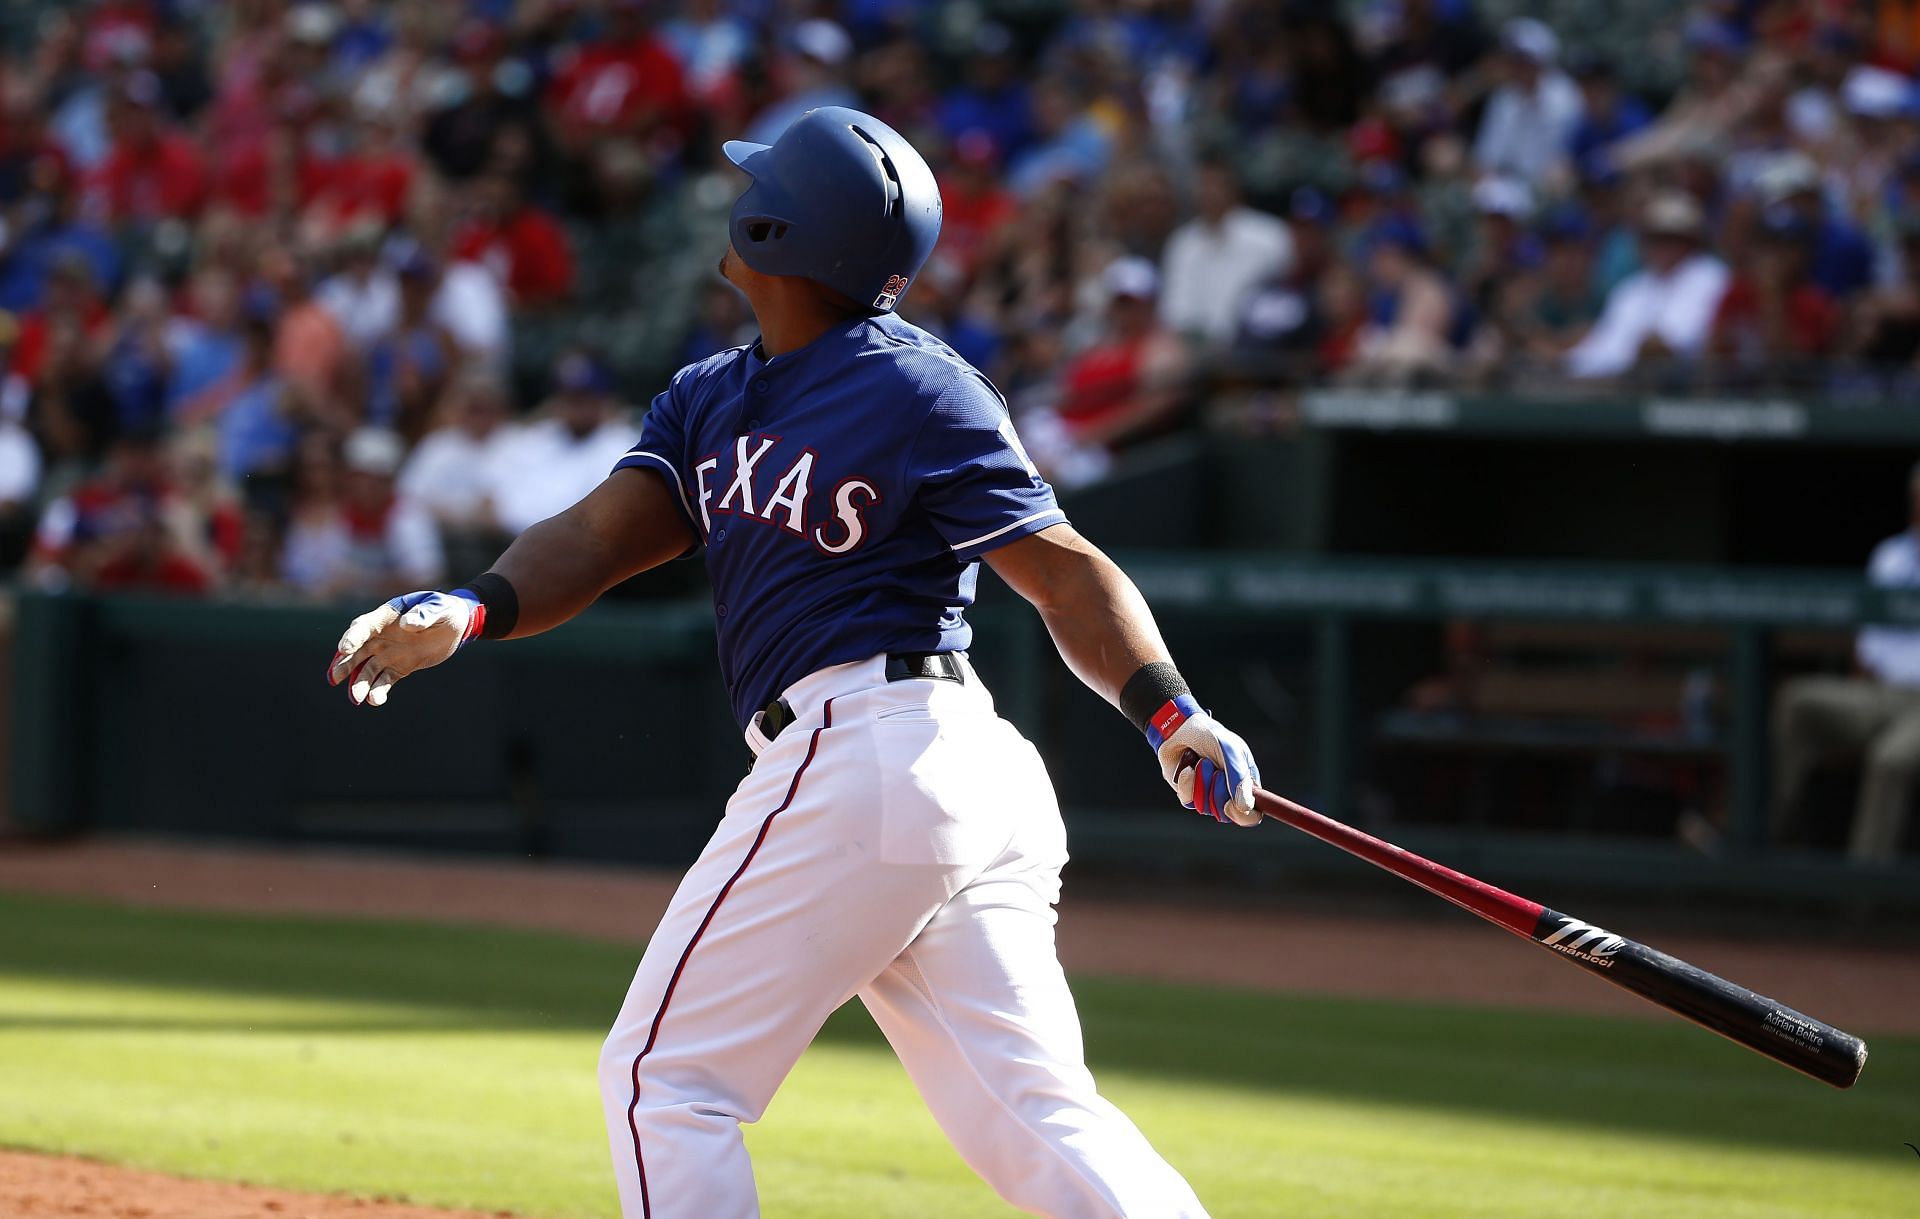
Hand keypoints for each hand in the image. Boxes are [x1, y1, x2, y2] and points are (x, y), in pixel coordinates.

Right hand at [327, 590, 481, 706]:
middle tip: (334, 677)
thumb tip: (407, 624)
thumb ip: (424, 615)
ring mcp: (388, 653)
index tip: (344, 649)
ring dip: (359, 683)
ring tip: (357, 698)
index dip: (352, 637)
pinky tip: (375, 700)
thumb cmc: (444, 609)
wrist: (456, 625)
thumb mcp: (438, 608)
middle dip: (344, 664)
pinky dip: (378, 690)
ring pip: (367, 669)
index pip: (363, 626)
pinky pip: (384, 680)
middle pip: (357, 651)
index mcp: (386, 617)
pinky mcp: (399, 668)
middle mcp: (381, 636)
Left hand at [1144, 695, 1261, 826]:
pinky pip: (1188, 800)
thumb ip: (1239, 777)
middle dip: (1218, 791)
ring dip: (1202, 782)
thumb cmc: (1212, 737)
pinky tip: (1188, 768)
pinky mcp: (1189, 794)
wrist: (1182, 729)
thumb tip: (1245, 807)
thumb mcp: (1231, 750)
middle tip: (1216, 770)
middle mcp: (1228, 795)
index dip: (1245, 817)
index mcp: (1246, 786)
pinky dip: (1188, 782)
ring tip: (1202, 762)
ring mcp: (1207, 796)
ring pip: (1205, 808)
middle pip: (1227, 815)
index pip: (1252, 815)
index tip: (1231, 804)